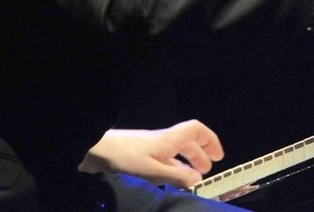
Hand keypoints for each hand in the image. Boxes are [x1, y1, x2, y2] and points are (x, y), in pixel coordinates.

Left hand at [78, 119, 224, 187]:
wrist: (96, 151)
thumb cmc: (124, 158)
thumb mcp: (153, 171)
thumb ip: (177, 176)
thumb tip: (198, 179)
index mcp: (169, 139)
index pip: (196, 131)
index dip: (210, 140)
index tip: (218, 156)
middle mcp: (162, 141)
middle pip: (187, 142)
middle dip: (200, 155)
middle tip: (207, 170)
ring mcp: (150, 149)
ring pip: (175, 153)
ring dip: (186, 164)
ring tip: (191, 179)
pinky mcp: (139, 157)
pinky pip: (163, 160)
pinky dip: (171, 169)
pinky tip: (170, 182)